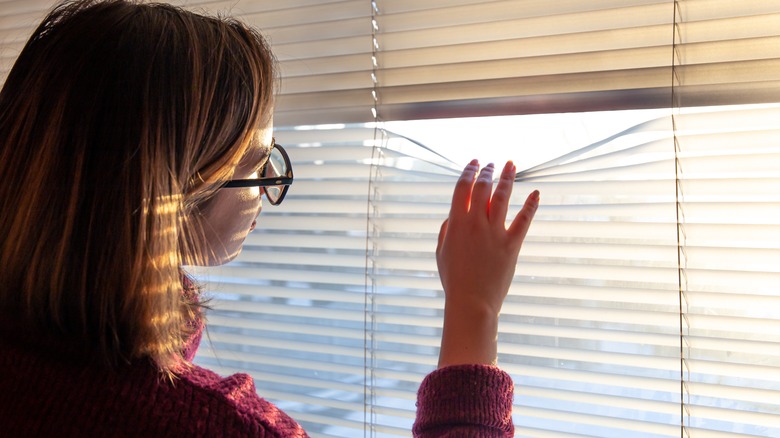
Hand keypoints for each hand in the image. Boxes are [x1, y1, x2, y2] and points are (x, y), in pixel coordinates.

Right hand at [436, 160, 538, 367]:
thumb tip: (454, 215)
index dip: (469, 172)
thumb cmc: (454, 280)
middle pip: (483, 188)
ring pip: (503, 197)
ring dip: (508, 178)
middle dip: (488, 172)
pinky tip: (536, 192)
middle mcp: (476, 224)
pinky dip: (531, 204)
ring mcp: (495, 233)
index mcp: (455, 224)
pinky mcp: (512, 245)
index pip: (462, 188)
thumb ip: (446, 230)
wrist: (471, 302)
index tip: (475, 163)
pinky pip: (524, 220)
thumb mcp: (441, 253)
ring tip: (511, 165)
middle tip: (492, 164)